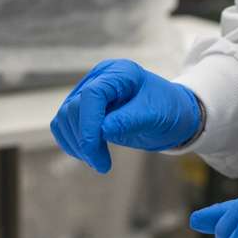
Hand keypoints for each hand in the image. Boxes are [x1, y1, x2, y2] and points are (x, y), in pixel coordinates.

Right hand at [50, 59, 202, 173]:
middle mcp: (101, 78)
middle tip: (101, 164)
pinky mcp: (84, 107)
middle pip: (74, 107)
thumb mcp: (155, 116)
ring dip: (76, 143)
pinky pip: (64, 124)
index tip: (94, 153)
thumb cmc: (168, 110)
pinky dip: (71, 142)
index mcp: (121, 73)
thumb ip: (129, 120)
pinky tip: (88, 154)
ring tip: (98, 160)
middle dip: (84, 140)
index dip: (88, 125)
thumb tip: (102, 130)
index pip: (92, 95)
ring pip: (65, 117)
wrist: (173, 114)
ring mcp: (90, 91)